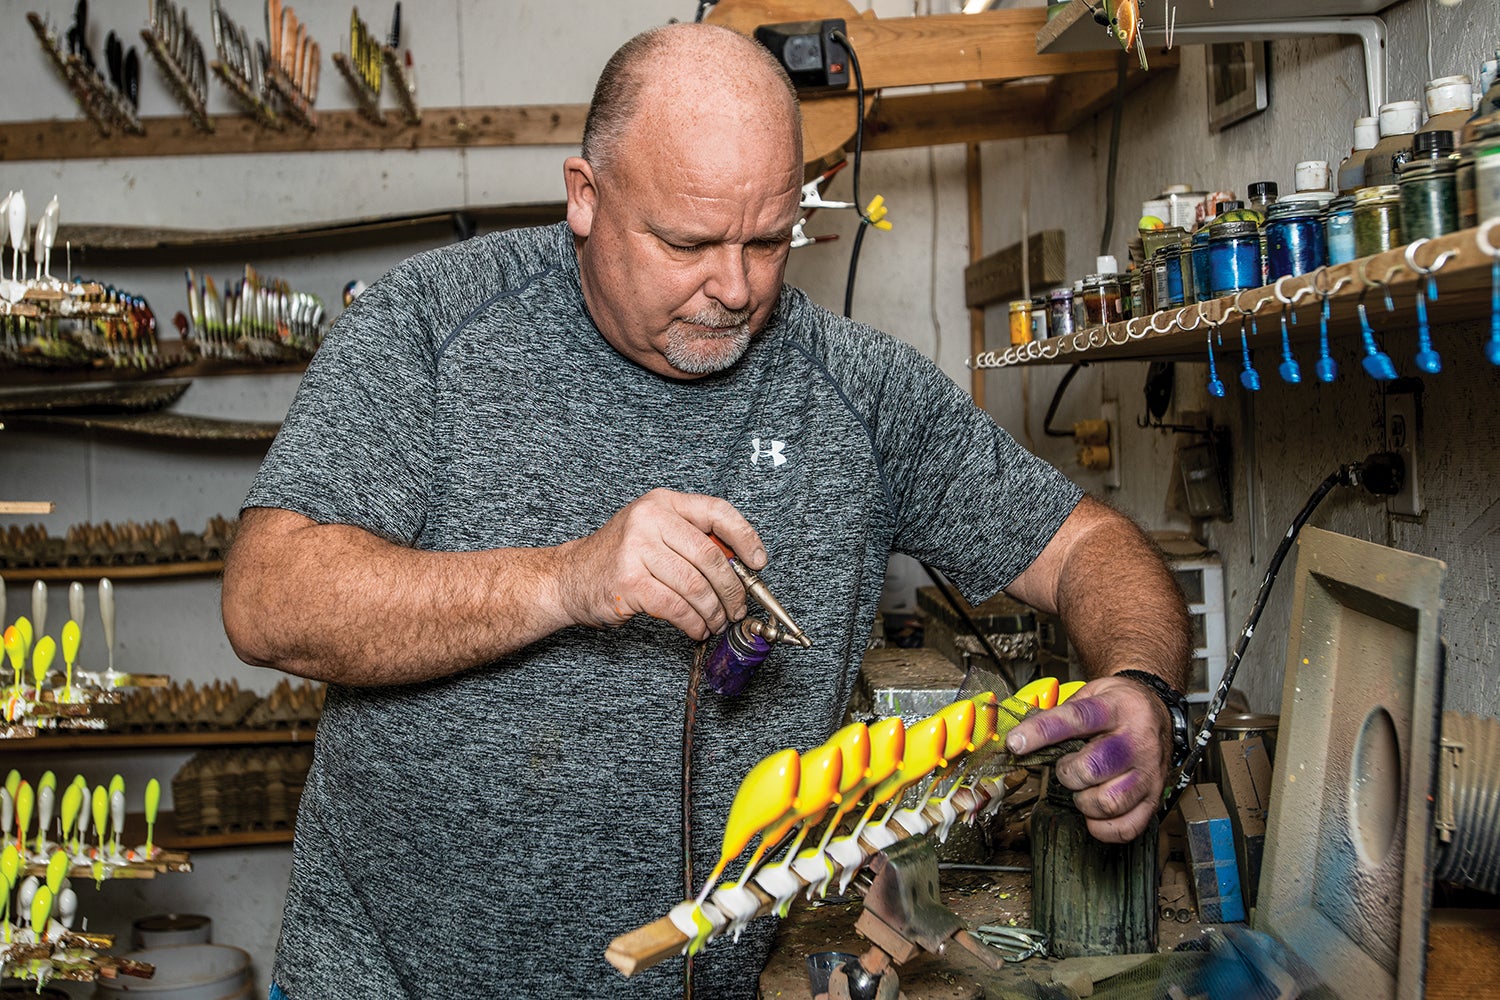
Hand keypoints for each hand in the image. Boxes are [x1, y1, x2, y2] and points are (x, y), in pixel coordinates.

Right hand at [555, 488, 765, 640]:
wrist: (568, 577)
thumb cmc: (618, 556)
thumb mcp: (652, 530)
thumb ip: (690, 538)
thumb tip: (739, 566)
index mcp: (662, 502)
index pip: (717, 511)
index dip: (745, 537)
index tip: (758, 562)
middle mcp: (650, 519)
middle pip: (711, 556)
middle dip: (732, 589)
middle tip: (737, 607)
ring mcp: (637, 549)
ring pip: (696, 586)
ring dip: (714, 612)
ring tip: (717, 621)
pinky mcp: (630, 582)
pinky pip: (677, 607)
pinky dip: (694, 623)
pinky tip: (696, 628)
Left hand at [1004, 674, 1170, 842]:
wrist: (1158, 710)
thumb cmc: (1118, 706)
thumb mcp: (1091, 693)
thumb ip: (1058, 713)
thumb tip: (1019, 737)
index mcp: (1117, 708)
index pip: (1075, 719)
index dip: (1041, 733)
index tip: (1015, 743)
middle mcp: (1137, 741)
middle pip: (1092, 768)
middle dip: (1066, 773)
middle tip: (1066, 767)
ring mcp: (1149, 772)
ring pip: (1109, 802)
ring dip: (1084, 801)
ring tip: (1083, 788)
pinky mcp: (1155, 797)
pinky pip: (1127, 827)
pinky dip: (1103, 827)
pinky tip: (1094, 813)